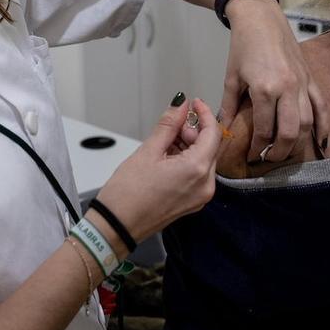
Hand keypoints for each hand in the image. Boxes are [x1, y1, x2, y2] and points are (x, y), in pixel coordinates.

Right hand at [92, 96, 219, 246]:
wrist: (116, 226)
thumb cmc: (128, 193)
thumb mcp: (148, 151)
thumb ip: (168, 125)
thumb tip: (181, 105)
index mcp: (197, 170)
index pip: (212, 133)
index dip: (204, 114)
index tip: (193, 103)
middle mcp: (205, 185)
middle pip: (210, 147)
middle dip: (194, 131)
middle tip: (172, 124)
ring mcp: (200, 197)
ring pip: (203, 161)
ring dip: (189, 146)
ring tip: (164, 142)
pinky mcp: (192, 203)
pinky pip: (196, 175)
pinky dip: (186, 161)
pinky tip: (167, 157)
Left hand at [218, 0, 327, 162]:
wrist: (260, 17)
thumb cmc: (242, 45)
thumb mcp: (231, 76)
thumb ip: (228, 105)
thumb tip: (223, 128)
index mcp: (265, 89)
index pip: (264, 129)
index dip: (258, 147)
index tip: (252, 155)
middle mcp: (287, 89)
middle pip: (289, 132)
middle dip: (279, 152)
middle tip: (269, 160)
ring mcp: (302, 83)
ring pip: (307, 123)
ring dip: (298, 143)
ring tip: (287, 153)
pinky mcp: (310, 78)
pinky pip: (321, 106)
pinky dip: (323, 125)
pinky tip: (321, 141)